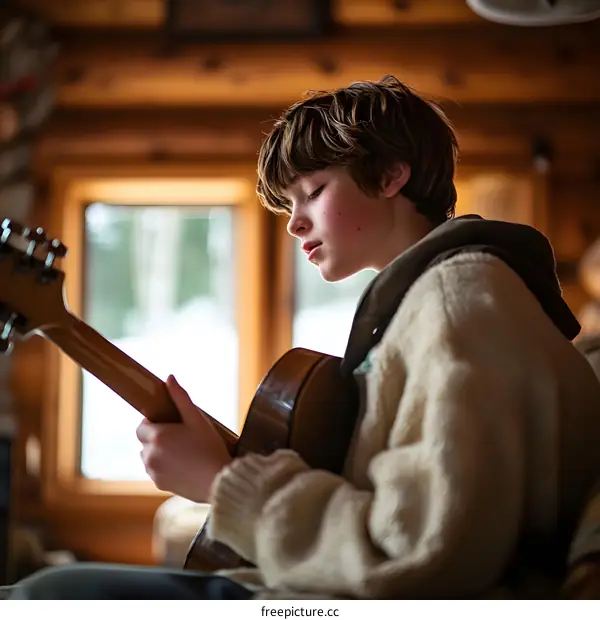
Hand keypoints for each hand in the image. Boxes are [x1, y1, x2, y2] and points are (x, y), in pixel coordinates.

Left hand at [136, 374, 232, 501]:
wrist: (219, 481)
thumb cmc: (210, 448)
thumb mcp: (197, 419)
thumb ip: (181, 398)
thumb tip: (169, 378)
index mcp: (157, 436)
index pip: (141, 426)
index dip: (153, 423)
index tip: (169, 423)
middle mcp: (149, 455)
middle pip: (144, 442)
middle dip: (157, 438)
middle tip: (180, 437)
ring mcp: (153, 472)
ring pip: (149, 457)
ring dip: (159, 453)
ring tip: (183, 452)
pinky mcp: (159, 485)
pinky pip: (156, 471)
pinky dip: (165, 467)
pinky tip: (185, 466)